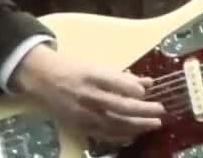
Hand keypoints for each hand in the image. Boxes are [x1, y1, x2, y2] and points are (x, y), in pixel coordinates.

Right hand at [11, 44, 166, 145]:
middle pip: (118, 106)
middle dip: (142, 110)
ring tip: (153, 124)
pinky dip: (119, 136)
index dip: (132, 88)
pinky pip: (101, 134)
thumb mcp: (96, 65)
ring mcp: (81, 113)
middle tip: (160, 111)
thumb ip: (122, 76)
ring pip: (112, 123)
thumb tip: (148, 83)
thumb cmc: (73, 68)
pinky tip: (133, 135)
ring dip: (136, 125)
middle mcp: (86, 95)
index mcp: (90, 74)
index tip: (148, 90)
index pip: (115, 82)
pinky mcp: (77, 125)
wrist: (42, 78)